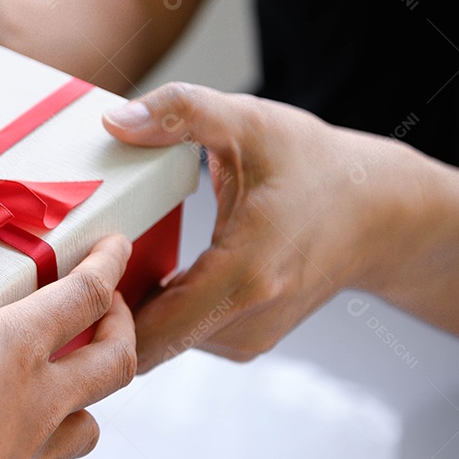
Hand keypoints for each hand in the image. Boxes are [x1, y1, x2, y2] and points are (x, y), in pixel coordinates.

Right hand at [0, 234, 135, 458]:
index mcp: (19, 350)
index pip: (85, 294)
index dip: (107, 262)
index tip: (117, 241)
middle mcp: (40, 394)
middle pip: (114, 352)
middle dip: (121, 317)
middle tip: (111, 296)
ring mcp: (32, 441)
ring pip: (93, 402)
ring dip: (100, 369)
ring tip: (79, 354)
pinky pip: (60, 440)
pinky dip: (63, 419)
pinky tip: (30, 418)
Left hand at [102, 82, 435, 369]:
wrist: (379, 213)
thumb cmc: (315, 166)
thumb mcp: (249, 122)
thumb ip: (182, 112)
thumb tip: (115, 121)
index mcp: (244, 278)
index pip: (148, 334)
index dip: (100, 312)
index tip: (80, 267)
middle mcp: (246, 321)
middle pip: (145, 346)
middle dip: (103, 314)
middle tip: (80, 263)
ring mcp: (247, 339)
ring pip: (160, 345)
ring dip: (128, 313)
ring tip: (112, 262)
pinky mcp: (245, 342)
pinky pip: (181, 338)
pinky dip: (157, 313)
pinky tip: (148, 273)